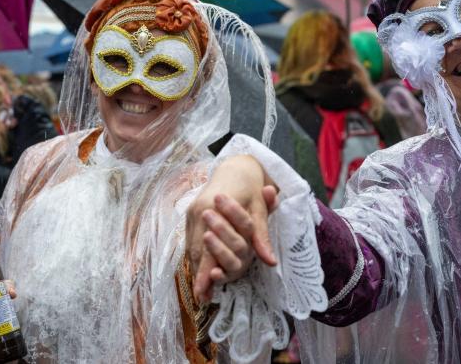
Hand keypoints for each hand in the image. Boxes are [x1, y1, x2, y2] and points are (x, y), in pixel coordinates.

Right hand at [186, 155, 277, 302]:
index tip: (204, 292)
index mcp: (213, 207)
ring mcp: (191, 213)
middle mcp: (197, 210)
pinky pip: (190, 239)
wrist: (236, 166)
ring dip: (196, 266)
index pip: (208, 245)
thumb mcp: (259, 209)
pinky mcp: (190, 215)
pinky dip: (195, 255)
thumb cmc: (251, 187)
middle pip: (196, 248)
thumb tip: (270, 261)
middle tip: (201, 295)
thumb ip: (261, 236)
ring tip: (200, 289)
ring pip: (191, 245)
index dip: (205, 271)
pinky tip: (199, 269)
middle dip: (199, 273)